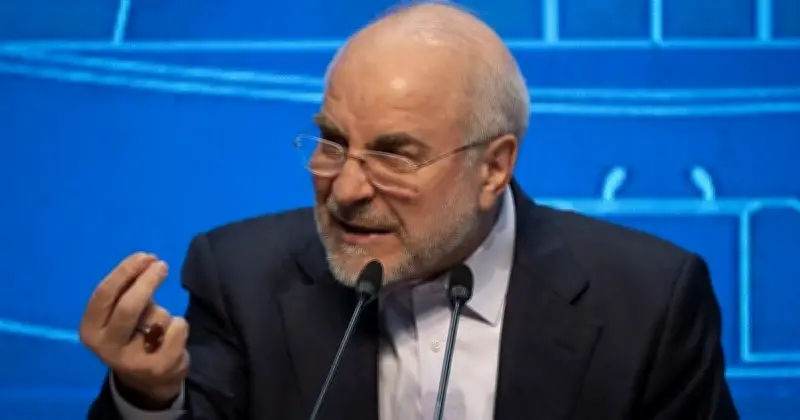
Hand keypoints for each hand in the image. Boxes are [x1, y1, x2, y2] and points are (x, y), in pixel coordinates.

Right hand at [80, 252, 189, 403]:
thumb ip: (128, 290)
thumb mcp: (119, 314)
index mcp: (90, 330)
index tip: (146, 256)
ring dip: (164, 313)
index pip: (104, 294)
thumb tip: (148, 260)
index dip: (126, 271)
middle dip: (148, 281)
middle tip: (162, 265)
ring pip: (157, 317)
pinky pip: (177, 329)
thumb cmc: (133, 334)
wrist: (148, 379)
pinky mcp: (159, 367)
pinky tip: (172, 335)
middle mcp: (106, 347)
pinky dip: (180, 324)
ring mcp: (132, 360)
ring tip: (159, 327)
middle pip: (128, 306)